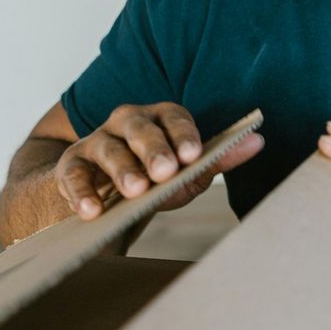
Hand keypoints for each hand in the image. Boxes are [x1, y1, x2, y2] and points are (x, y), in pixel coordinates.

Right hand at [57, 103, 263, 220]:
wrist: (102, 195)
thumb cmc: (154, 179)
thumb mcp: (185, 171)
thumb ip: (216, 159)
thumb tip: (259, 141)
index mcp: (159, 119)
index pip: (173, 117)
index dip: (183, 135)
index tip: (194, 155)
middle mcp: (127, 123)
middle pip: (139, 128)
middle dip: (153, 149)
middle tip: (165, 172)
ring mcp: (97, 142)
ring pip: (108, 149)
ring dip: (122, 170)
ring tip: (135, 191)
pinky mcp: (71, 166)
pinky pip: (73, 175)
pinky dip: (81, 193)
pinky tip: (92, 212)